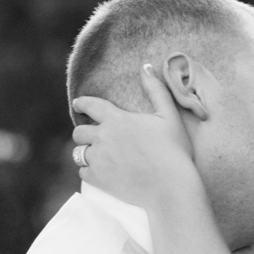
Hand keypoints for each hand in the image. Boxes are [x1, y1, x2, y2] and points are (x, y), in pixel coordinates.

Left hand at [70, 65, 199, 208]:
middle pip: (80, 132)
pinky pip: (83, 172)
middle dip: (84, 133)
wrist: (171, 187)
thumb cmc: (174, 151)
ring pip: (79, 153)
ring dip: (86, 153)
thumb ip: (156, 90)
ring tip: (96, 156)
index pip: (91, 106)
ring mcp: (99, 159)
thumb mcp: (169, 116)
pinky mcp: (98, 178)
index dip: (82, 103)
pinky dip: (89, 171)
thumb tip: (146, 67)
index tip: (78, 104)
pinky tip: (100, 172)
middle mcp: (103, 137)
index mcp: (117, 120)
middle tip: (92, 137)